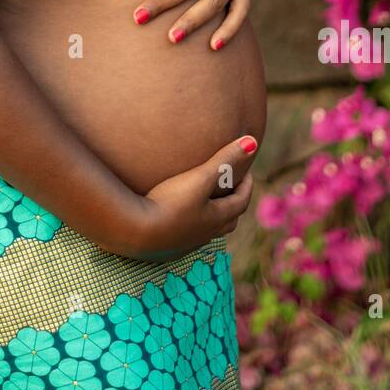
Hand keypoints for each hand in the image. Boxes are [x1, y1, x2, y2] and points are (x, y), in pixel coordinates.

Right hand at [109, 135, 257, 261]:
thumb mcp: (200, 178)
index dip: (246, 186)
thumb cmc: (171, 203)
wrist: (136, 232)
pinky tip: (179, 216)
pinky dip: (192, 224)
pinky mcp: (168, 247)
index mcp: (217, 218)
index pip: (241, 202)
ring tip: (206, 201)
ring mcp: (186, 243)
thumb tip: (253, 142)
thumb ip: (224, 160)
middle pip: (228, 220)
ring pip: (208, 230)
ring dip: (212, 216)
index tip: (246, 172)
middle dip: (233, 203)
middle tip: (231, 187)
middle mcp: (205, 234)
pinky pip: (187, 235)